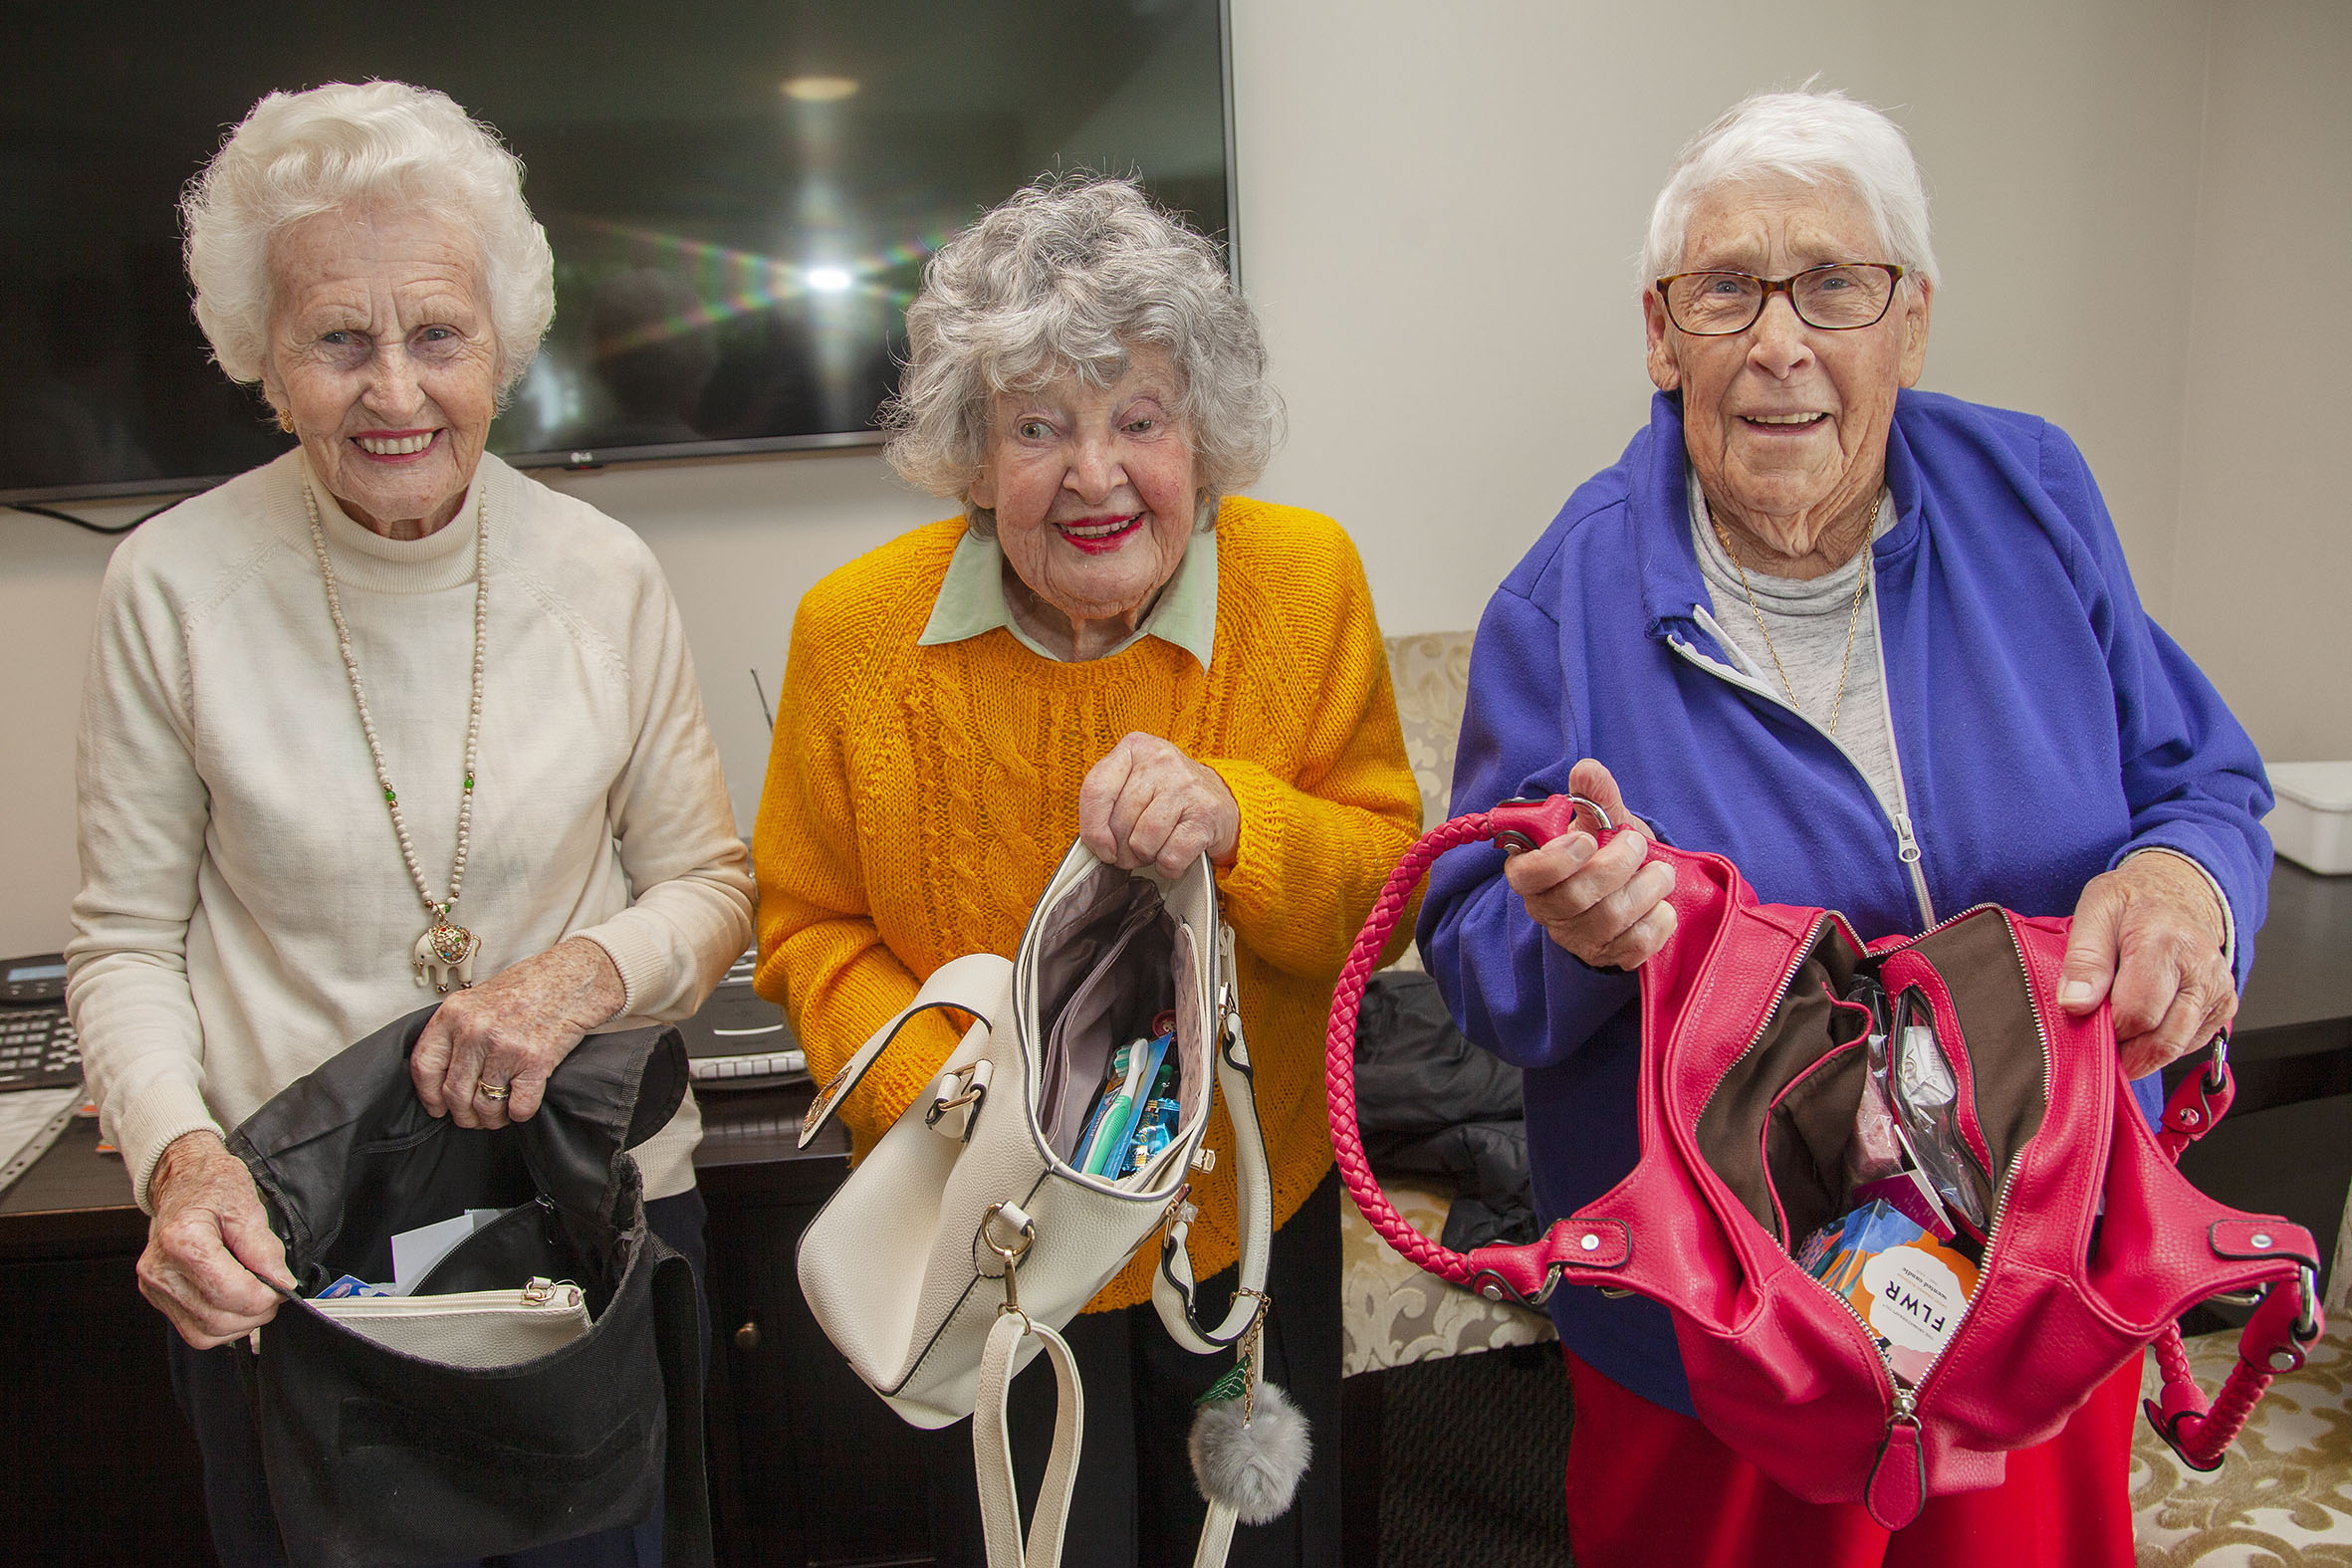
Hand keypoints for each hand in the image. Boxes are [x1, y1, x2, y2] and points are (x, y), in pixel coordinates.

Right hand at [139, 1130, 293, 1348]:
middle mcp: (161, 1269)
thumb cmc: (212, 1184)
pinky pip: (193, 1330)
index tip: (282, 1285)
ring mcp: (154, 1286)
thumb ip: (264, 1247)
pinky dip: (220, 1323)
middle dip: (256, 1311)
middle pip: (218, 1318)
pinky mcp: (156, 1296)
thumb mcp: (246, 1204)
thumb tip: (281, 1282)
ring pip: (205, 1333)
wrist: (182, 1179)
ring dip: (239, 1322)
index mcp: (183, 1240)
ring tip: (254, 1294)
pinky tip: (233, 1299)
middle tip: (273, 1291)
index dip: (267, 1295)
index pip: (232, 1292)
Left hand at [411, 937, 625, 1127]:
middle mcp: (475, 1031)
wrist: (574, 978)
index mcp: (454, 1014)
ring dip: (491, 1119)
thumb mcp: (478, 1000)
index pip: (425, 1066)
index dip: (429, 1095)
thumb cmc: (528, 988)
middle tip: (472, 1118)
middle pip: (454, 1093)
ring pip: (485, 1105)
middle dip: (463, 1114)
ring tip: (498, 1115)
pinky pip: (519, 1107)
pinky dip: (519, 1114)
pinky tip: (521, 1105)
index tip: (438, 1107)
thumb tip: (441, 1076)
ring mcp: (505, 1047)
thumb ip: (456, 1032)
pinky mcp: (536, 1061)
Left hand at [1078, 733, 1241, 876]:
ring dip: (1145, 856)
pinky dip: (1168, 866)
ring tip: (1155, 848)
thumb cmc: (1167, 795)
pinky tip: (1174, 854)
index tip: (1101, 847)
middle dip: (1121, 848)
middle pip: (1119, 821)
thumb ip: (1107, 801)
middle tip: (1133, 849)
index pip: (1096, 789)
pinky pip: (1170, 856)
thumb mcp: (1134, 782)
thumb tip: (1095, 843)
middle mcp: (1161, 760)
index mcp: (1135, 747)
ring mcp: (1185, 785)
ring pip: (1142, 840)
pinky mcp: (1206, 813)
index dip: (1092, 828)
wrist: (1221, 800)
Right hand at [1503, 759, 1676, 969]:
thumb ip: (1594, 795)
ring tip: (1662, 872)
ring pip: (1607, 920)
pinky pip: (1633, 946)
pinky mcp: (1608, 957)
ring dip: (1644, 890)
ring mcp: (1577, 937)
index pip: (1526, 876)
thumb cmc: (1608, 848)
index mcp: (1533, 873)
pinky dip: (1656, 922)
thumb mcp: (1601, 819)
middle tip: (1638, 844)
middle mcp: (1548, 910)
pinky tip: (1661, 905)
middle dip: (1615, 866)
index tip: (1588, 838)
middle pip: (1573, 898)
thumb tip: (1587, 770)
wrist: (1633, 883)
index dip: (1556, 860)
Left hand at [2059, 853, 2234, 1077]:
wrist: (2178, 890)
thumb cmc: (2134, 901)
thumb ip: (2083, 959)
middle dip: (2125, 1047)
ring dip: (2143, 1051)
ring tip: (2119, 1028)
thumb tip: (2075, 1003)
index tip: (2088, 1019)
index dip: (2108, 1028)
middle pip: (2161, 1038)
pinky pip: (2191, 1043)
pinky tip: (2146, 1021)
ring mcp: (2218, 988)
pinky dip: (2162, 1043)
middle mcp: (2200, 967)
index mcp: (2164, 941)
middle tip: (2100, 1032)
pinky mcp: (2224, 1004)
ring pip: (2177, 1046)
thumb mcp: (2094, 911)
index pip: (2137, 1013)